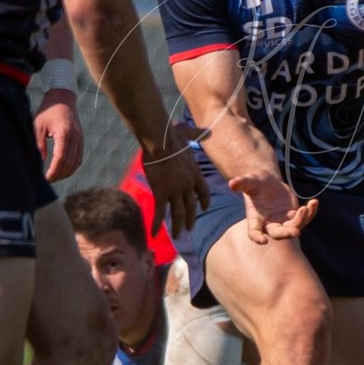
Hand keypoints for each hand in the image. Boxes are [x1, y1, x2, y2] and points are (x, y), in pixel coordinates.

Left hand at [35, 91, 82, 181]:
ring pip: (76, 162)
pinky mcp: (81, 140)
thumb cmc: (47, 111)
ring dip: (66, 172)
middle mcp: (75, 137)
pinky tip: (63, 170)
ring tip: (54, 177)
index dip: (54, 171)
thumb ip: (38, 145)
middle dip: (59, 174)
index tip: (46, 178)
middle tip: (48, 180)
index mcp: (64, 133)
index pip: (61, 157)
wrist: (62, 99)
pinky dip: (72, 167)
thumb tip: (38, 164)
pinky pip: (79, 158)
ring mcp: (80, 139)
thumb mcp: (38, 126)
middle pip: (70, 162)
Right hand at [140, 121, 208, 236]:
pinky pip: (159, 212)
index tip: (204, 209)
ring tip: (177, 236)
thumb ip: (199, 134)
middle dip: (191, 219)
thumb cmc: (172, 135)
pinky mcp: (160, 192)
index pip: (203, 192)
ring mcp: (174, 190)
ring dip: (177, 226)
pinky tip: (154, 234)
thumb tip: (209, 129)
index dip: (204, 201)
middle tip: (189, 228)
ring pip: (177, 213)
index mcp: (195, 173)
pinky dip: (156, 224)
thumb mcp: (190, 134)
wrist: (160, 140)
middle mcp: (187, 185)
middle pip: (191, 207)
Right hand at [227, 172, 316, 244]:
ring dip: (301, 220)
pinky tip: (314, 202)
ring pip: (294, 227)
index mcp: (255, 218)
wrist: (267, 182)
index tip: (262, 241)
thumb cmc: (256, 182)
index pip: (254, 232)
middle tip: (296, 232)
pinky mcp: (293, 216)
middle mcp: (269, 224)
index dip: (257, 237)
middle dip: (287, 233)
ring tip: (305, 208)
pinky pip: (304, 218)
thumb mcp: (249, 180)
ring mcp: (283, 221)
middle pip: (278, 233)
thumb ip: (242, 183)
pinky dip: (310, 212)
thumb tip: (232, 183)